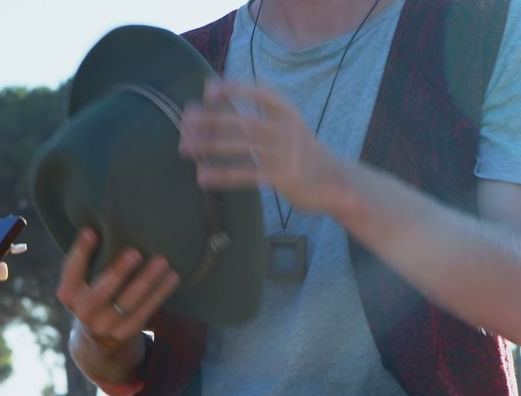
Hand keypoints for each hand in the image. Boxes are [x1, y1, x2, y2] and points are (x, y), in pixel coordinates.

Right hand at [56, 228, 179, 352]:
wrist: (99, 337)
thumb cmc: (94, 291)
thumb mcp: (83, 281)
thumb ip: (92, 259)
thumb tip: (109, 219)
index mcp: (68, 294)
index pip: (71, 271)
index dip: (80, 252)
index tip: (91, 231)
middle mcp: (83, 312)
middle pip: (100, 292)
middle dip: (117, 272)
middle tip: (135, 252)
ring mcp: (104, 326)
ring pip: (127, 303)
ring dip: (147, 281)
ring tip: (162, 262)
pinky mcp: (125, 333)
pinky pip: (145, 312)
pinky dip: (160, 294)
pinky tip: (172, 277)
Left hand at [178, 79, 346, 213]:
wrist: (334, 182)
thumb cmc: (300, 152)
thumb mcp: (287, 128)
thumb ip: (259, 115)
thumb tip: (221, 98)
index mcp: (289, 114)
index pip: (262, 94)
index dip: (236, 89)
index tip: (209, 90)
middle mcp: (289, 130)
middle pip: (246, 122)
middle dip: (214, 120)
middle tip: (187, 121)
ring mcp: (288, 154)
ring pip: (243, 147)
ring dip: (212, 146)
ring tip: (186, 148)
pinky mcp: (284, 177)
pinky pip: (248, 175)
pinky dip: (223, 175)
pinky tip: (202, 177)